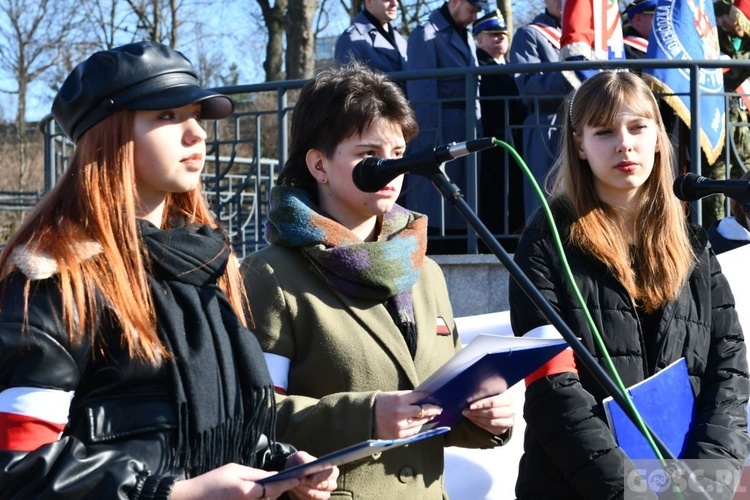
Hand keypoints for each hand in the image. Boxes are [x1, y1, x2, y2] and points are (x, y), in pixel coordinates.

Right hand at [169, 463, 299, 499]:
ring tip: (263, 485)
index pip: (273, 487)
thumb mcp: (233, 470)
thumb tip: (274, 475)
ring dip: (267, 494)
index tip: (298, 478)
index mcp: (247, 491)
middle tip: (286, 479)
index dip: (287, 483)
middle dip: (277, 489)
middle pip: (270, 497)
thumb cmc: (211, 482)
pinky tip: (251, 492)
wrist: (191, 499)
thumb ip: (255, 474)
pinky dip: (258, 498)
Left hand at [285, 451, 338, 498]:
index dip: (320, 476)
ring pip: (315, 495)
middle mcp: (331, 484)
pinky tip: (295, 489)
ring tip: (294, 484)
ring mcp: (325, 494)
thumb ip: (304, 460)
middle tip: (298, 481)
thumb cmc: (300, 463)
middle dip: (309, 484)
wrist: (294, 473)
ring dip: (303, 490)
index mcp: (331, 470)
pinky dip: (300, 495)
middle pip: (323, 486)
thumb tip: (306, 466)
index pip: (330, 474)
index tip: (310, 477)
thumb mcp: (301, 457)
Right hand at [373, 390, 442, 438]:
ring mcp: (400, 425)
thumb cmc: (380, 404)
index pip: (419, 397)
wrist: (365, 417)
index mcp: (399, 399)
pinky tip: (419, 423)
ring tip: (430, 415)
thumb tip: (423, 398)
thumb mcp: (393, 395)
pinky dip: (418, 427)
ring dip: (426, 419)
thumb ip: (407, 397)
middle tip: (439, 409)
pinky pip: (414, 431)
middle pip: (423, 411)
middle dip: (433, 409)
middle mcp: (401, 412)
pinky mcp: (399, 435)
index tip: (434, 397)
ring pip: (420, 422)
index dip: (428, 397)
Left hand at [462, 391, 514, 435]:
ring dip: (476, 419)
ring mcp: (508, 422)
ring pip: (490, 422)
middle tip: (465, 411)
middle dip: (477, 412)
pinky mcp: (503, 430)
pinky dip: (479, 423)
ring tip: (467, 414)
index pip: (494, 402)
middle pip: (492, 413)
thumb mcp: (492, 393)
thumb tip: (471, 398)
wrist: (503, 409)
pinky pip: (489, 428)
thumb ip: (484, 394)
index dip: (481, 404)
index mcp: (509, 400)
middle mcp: (511, 411)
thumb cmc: (495, 398)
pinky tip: (473, 419)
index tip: (471, 405)